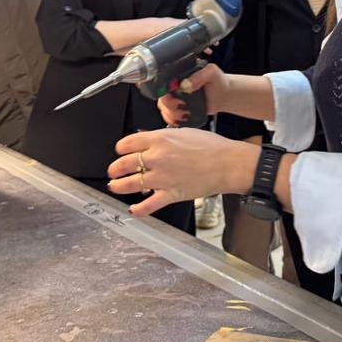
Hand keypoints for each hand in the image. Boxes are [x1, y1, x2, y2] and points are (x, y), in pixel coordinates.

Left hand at [107, 129, 257, 216]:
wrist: (228, 163)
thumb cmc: (211, 146)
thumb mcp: (183, 132)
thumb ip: (163, 137)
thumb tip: (148, 140)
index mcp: (161, 139)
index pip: (127, 143)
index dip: (120, 148)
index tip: (120, 152)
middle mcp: (158, 157)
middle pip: (124, 163)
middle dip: (115, 168)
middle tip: (113, 171)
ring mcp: (163, 177)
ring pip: (131, 184)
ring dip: (119, 186)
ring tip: (115, 186)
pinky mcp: (171, 194)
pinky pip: (149, 205)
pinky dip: (138, 209)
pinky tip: (133, 209)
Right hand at [158, 63, 229, 125]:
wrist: (224, 94)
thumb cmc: (218, 81)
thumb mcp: (211, 72)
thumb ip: (199, 75)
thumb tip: (186, 84)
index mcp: (179, 77)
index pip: (163, 85)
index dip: (166, 94)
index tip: (176, 100)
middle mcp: (175, 88)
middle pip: (162, 100)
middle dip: (169, 107)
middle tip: (182, 107)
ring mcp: (177, 100)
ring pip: (164, 110)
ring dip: (172, 115)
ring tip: (185, 114)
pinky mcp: (181, 110)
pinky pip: (170, 117)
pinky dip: (174, 121)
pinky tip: (184, 119)